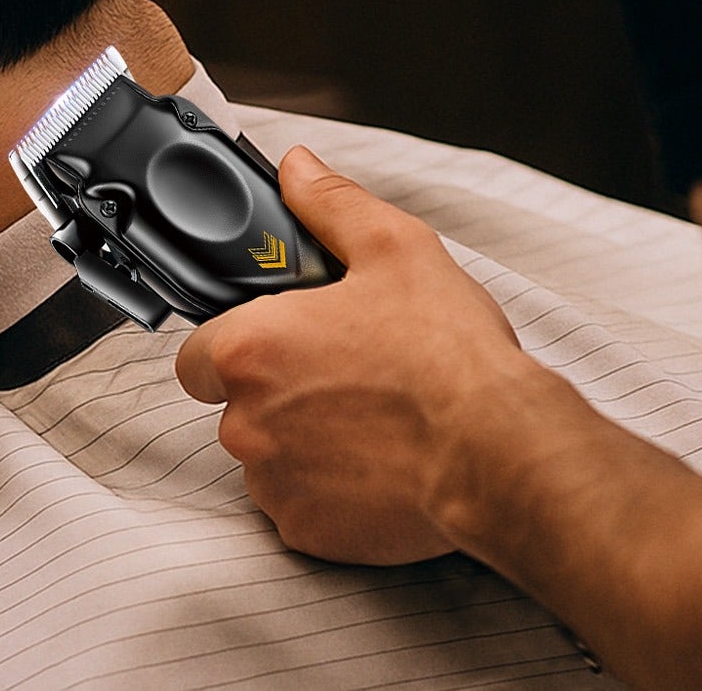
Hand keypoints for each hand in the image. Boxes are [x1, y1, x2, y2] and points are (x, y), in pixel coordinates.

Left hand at [175, 145, 529, 564]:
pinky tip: (377, 465)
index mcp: (249, 348)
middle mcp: (245, 420)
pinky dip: (328, 492)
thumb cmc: (448, 355)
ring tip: (368, 420)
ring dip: (300, 442)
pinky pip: (299, 507)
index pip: (197, 352)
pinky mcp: (308, 533)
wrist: (503, 454)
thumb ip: (329, 204)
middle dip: (275, 392)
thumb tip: (297, 168)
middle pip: (234, 404)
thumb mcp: (393, 248)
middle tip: (339, 375)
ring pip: (267, 457)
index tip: (272, 342)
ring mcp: (274, 482)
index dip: (231, 345)